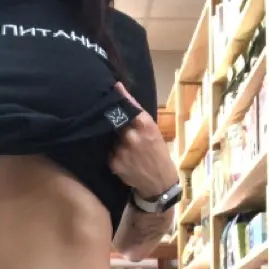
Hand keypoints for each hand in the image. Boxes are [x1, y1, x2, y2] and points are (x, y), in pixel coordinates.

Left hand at [109, 83, 175, 198]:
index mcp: (145, 124)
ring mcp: (122, 150)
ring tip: (124, 146)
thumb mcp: (152, 129)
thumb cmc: (157, 152)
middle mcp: (132, 136)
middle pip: (113, 121)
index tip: (110, 92)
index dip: (117, 100)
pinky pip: (108, 152)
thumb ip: (136, 111)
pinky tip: (122, 157)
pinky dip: (112, 153)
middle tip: (116, 125)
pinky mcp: (114, 162)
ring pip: (109, 138)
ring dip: (112, 139)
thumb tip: (117, 86)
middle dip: (113, 123)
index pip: (125, 106)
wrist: (160, 181)